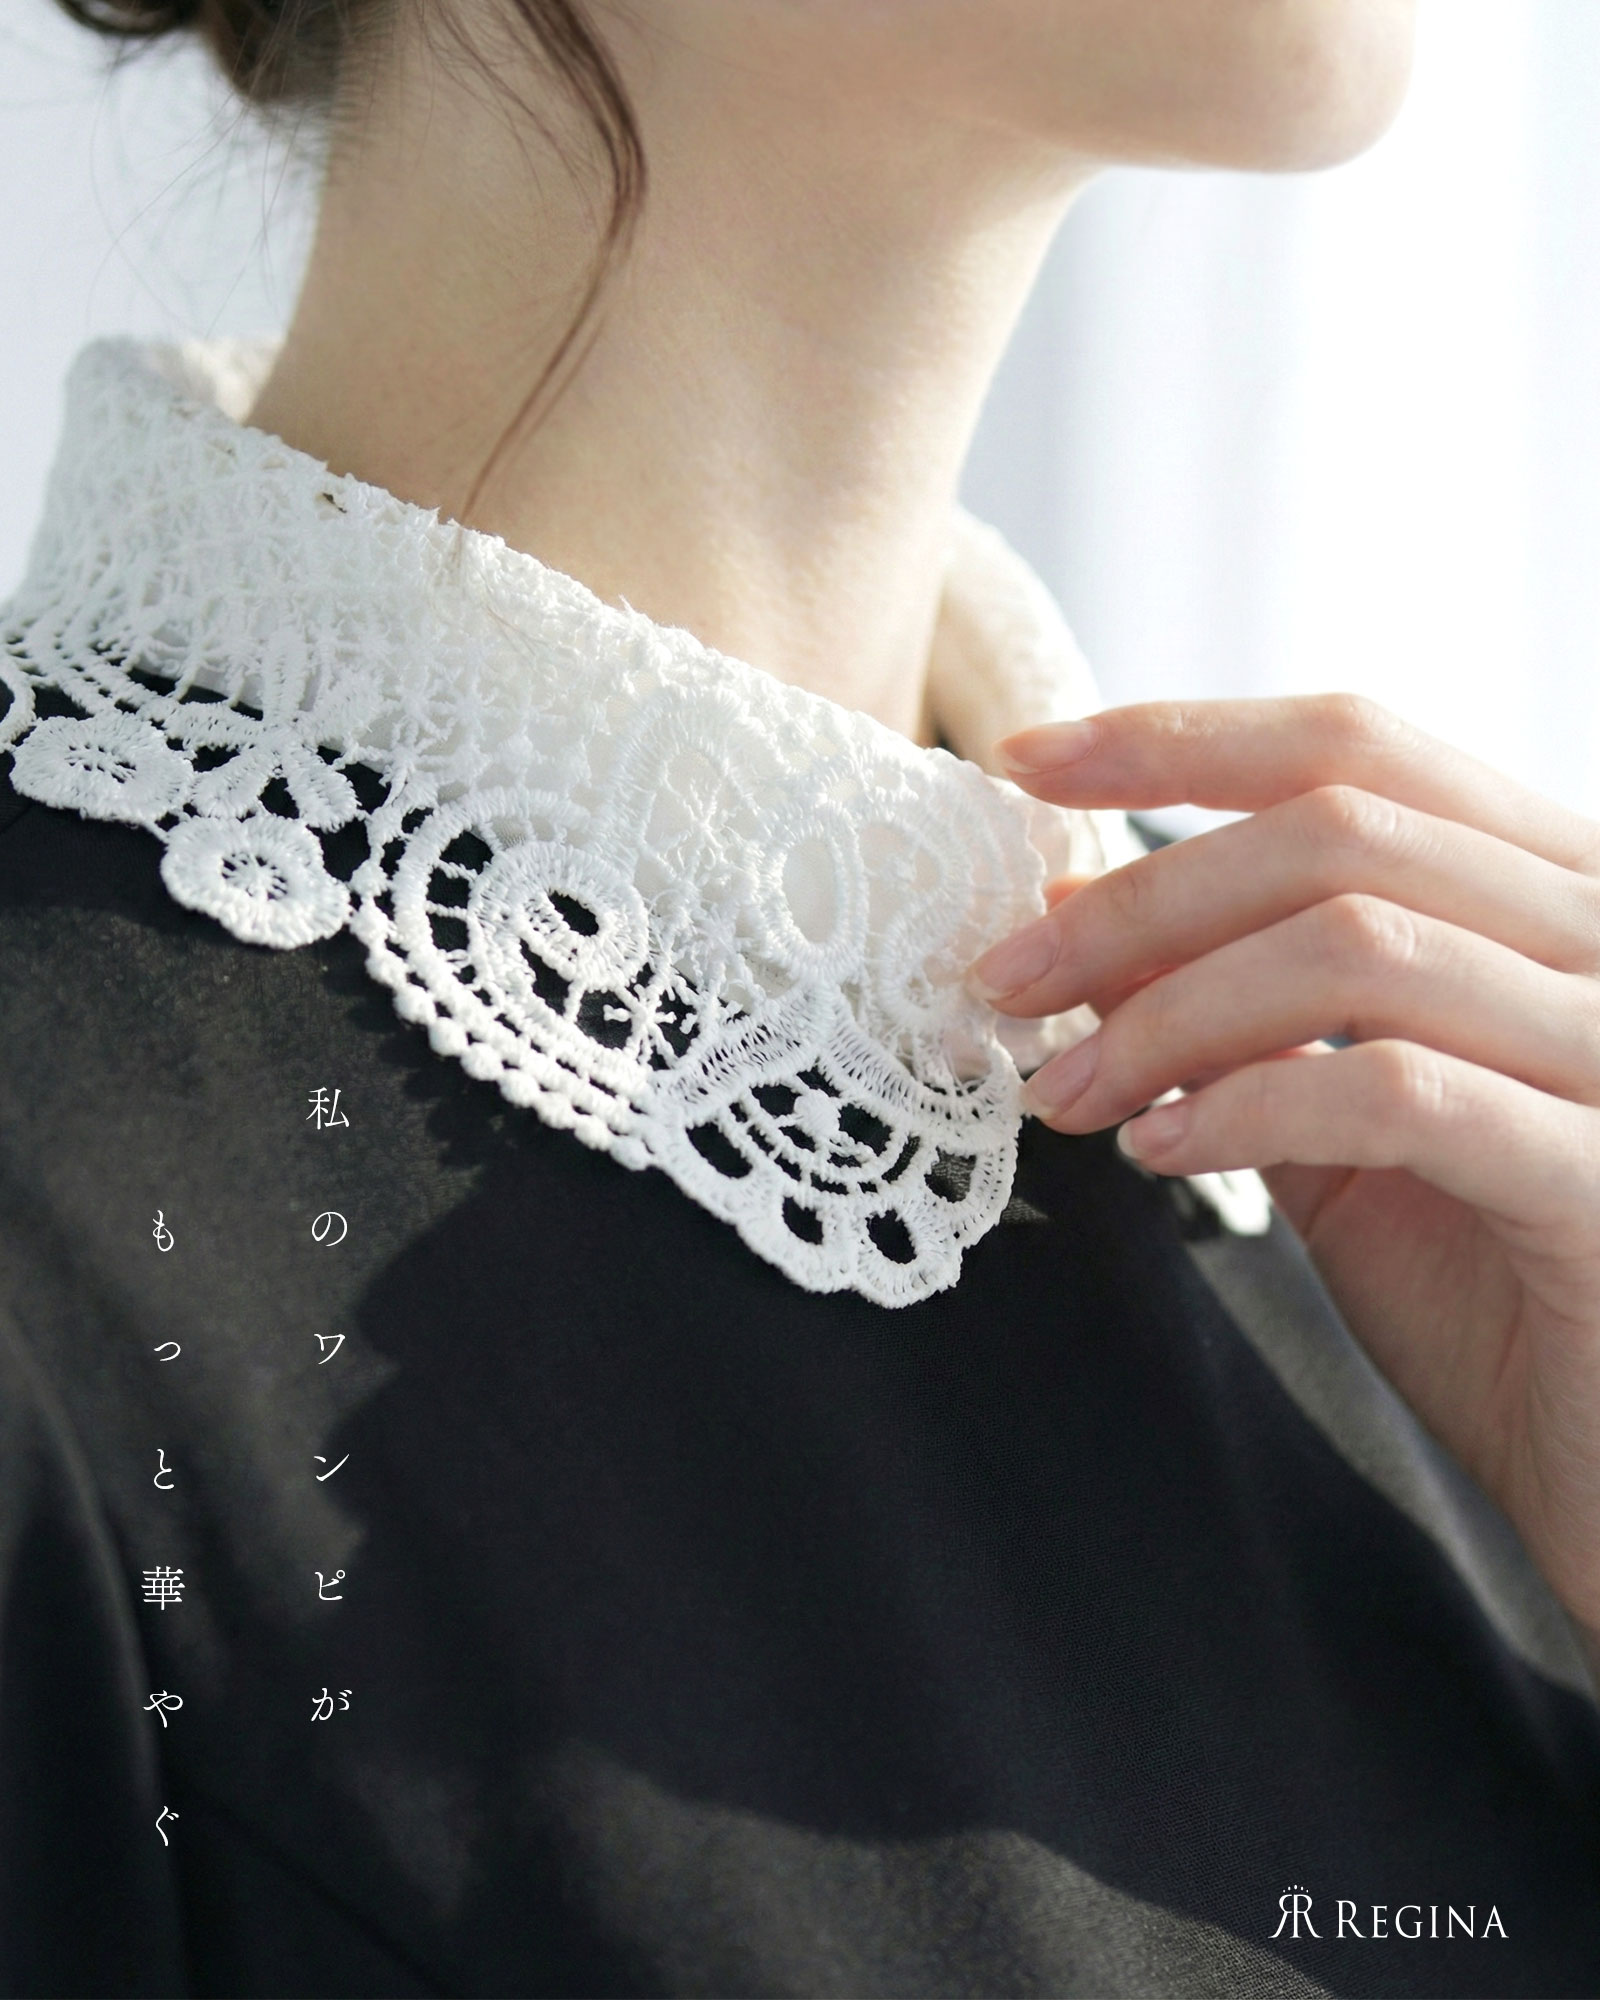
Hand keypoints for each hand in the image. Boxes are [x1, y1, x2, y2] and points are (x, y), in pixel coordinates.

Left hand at [969, 694, 1599, 1658]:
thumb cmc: (1501, 1293)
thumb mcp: (1349, 1130)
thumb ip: (1244, 1019)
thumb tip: (1077, 922)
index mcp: (1548, 893)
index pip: (1359, 745)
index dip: (1179, 738)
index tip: (1025, 765)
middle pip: (1337, 827)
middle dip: (1138, 898)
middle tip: (1005, 978)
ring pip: (1361, 944)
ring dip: (1169, 1012)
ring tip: (1071, 1091)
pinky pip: (1401, 1091)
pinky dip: (1250, 1105)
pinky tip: (1163, 1149)